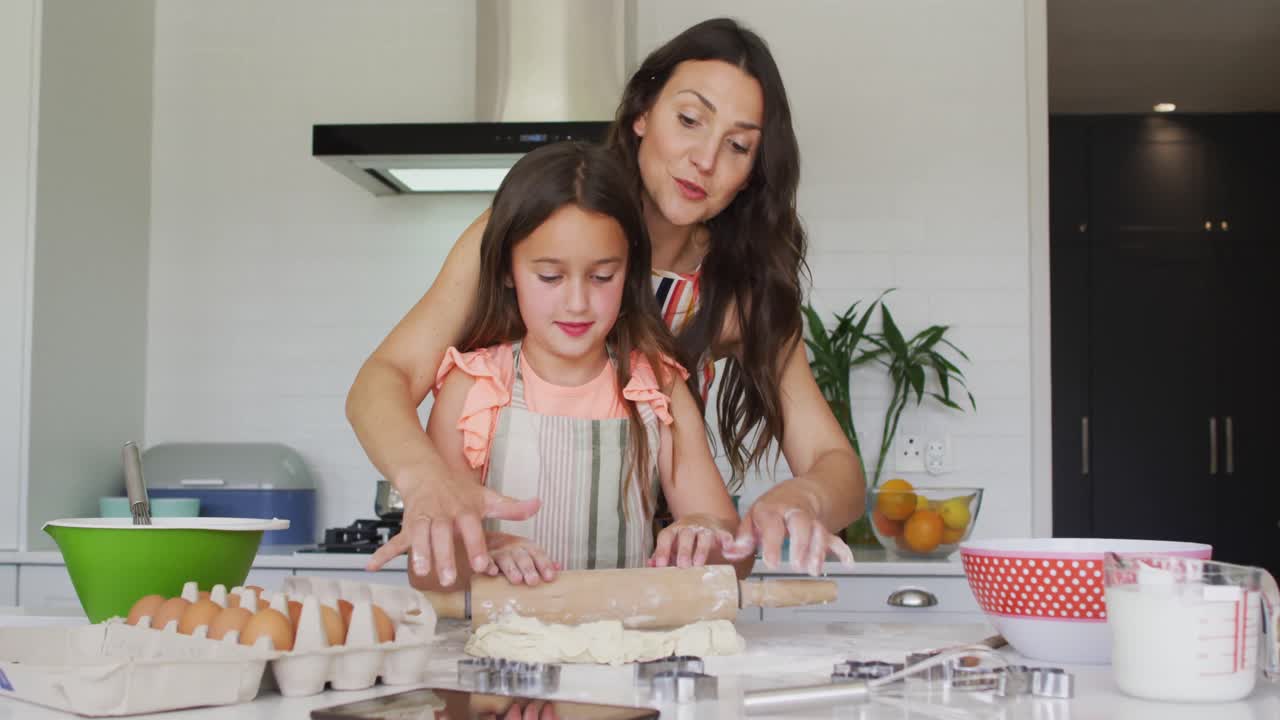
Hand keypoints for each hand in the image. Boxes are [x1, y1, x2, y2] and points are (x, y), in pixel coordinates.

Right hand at [365, 469, 540, 585]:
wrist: (426, 474)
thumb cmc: (459, 492)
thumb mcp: (487, 497)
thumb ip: (512, 507)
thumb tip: (539, 505)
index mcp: (463, 510)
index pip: (471, 528)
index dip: (476, 546)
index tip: (483, 565)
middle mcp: (442, 514)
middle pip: (443, 535)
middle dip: (445, 556)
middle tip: (450, 579)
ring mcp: (422, 519)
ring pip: (418, 536)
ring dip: (418, 553)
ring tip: (420, 572)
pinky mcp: (407, 525)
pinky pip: (394, 540)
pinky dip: (382, 554)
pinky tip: (372, 567)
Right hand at [480, 532, 560, 585]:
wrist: (480, 539)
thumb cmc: (509, 551)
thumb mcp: (526, 553)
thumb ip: (541, 561)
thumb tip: (558, 567)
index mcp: (525, 546)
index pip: (537, 554)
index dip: (544, 565)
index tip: (550, 577)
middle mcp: (512, 547)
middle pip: (522, 557)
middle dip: (528, 568)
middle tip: (533, 581)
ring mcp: (497, 551)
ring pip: (505, 559)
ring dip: (512, 569)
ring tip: (517, 580)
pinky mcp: (482, 556)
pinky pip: (485, 560)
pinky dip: (488, 565)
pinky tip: (492, 572)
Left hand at [648, 514, 735, 568]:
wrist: (704, 522)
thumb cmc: (682, 540)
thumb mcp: (670, 546)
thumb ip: (661, 555)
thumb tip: (650, 565)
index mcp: (674, 531)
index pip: (666, 537)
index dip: (662, 550)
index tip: (661, 566)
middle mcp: (689, 528)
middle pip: (685, 535)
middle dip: (684, 551)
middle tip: (683, 566)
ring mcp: (705, 529)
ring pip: (704, 536)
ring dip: (702, 549)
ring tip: (699, 564)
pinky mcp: (720, 533)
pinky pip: (725, 536)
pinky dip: (727, 542)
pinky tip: (728, 550)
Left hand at [722, 486, 854, 574]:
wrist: (803, 491)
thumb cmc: (773, 509)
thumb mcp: (753, 517)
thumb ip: (742, 537)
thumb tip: (730, 553)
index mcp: (772, 509)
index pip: (772, 524)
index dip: (772, 543)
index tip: (771, 564)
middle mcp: (794, 512)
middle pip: (801, 523)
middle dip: (800, 544)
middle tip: (796, 566)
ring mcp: (811, 519)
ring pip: (819, 531)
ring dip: (818, 550)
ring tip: (814, 570)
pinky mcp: (824, 528)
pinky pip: (835, 538)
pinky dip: (842, 550)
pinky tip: (847, 564)